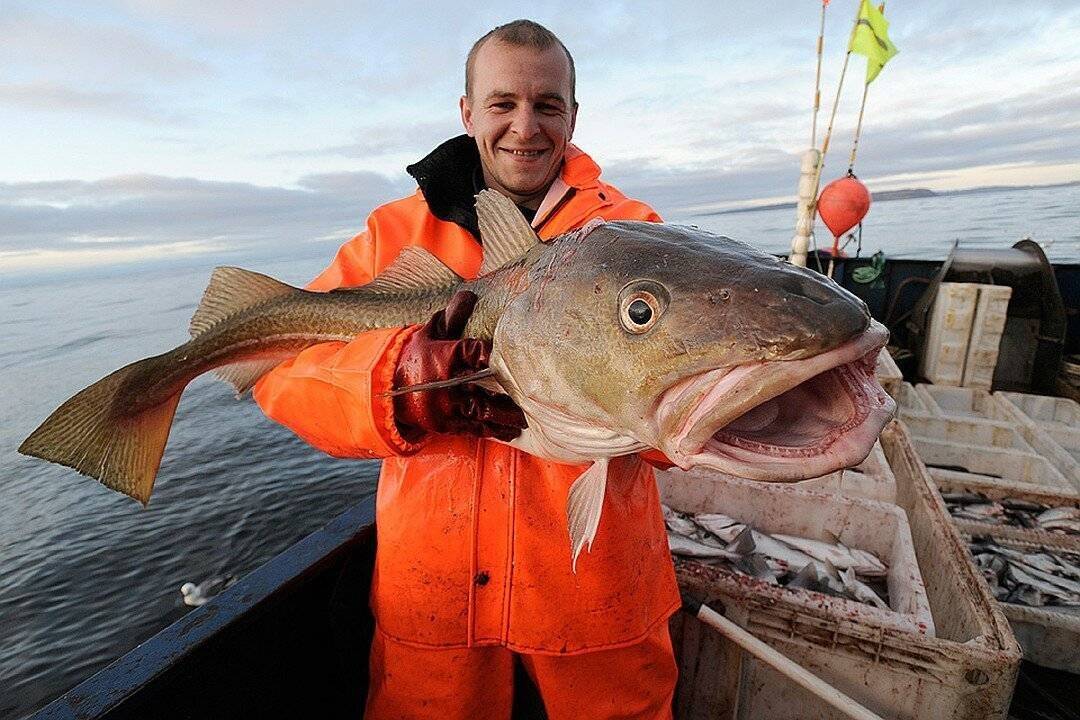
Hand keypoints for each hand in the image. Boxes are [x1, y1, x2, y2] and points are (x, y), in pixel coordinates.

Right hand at [393, 290, 526, 442]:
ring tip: (525, 416)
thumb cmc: (417, 358)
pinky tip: (511, 430)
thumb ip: (452, 317)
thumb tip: (468, 294)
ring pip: (483, 410)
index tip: (504, 356)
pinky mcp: (447, 424)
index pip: (472, 351)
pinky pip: (475, 429)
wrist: (390, 391)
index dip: (489, 353)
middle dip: (508, 390)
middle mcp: (446, 382)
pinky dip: (494, 430)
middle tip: (530, 391)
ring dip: (506, 415)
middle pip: (484, 386)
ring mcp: (447, 406)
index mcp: (444, 356)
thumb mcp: (431, 333)